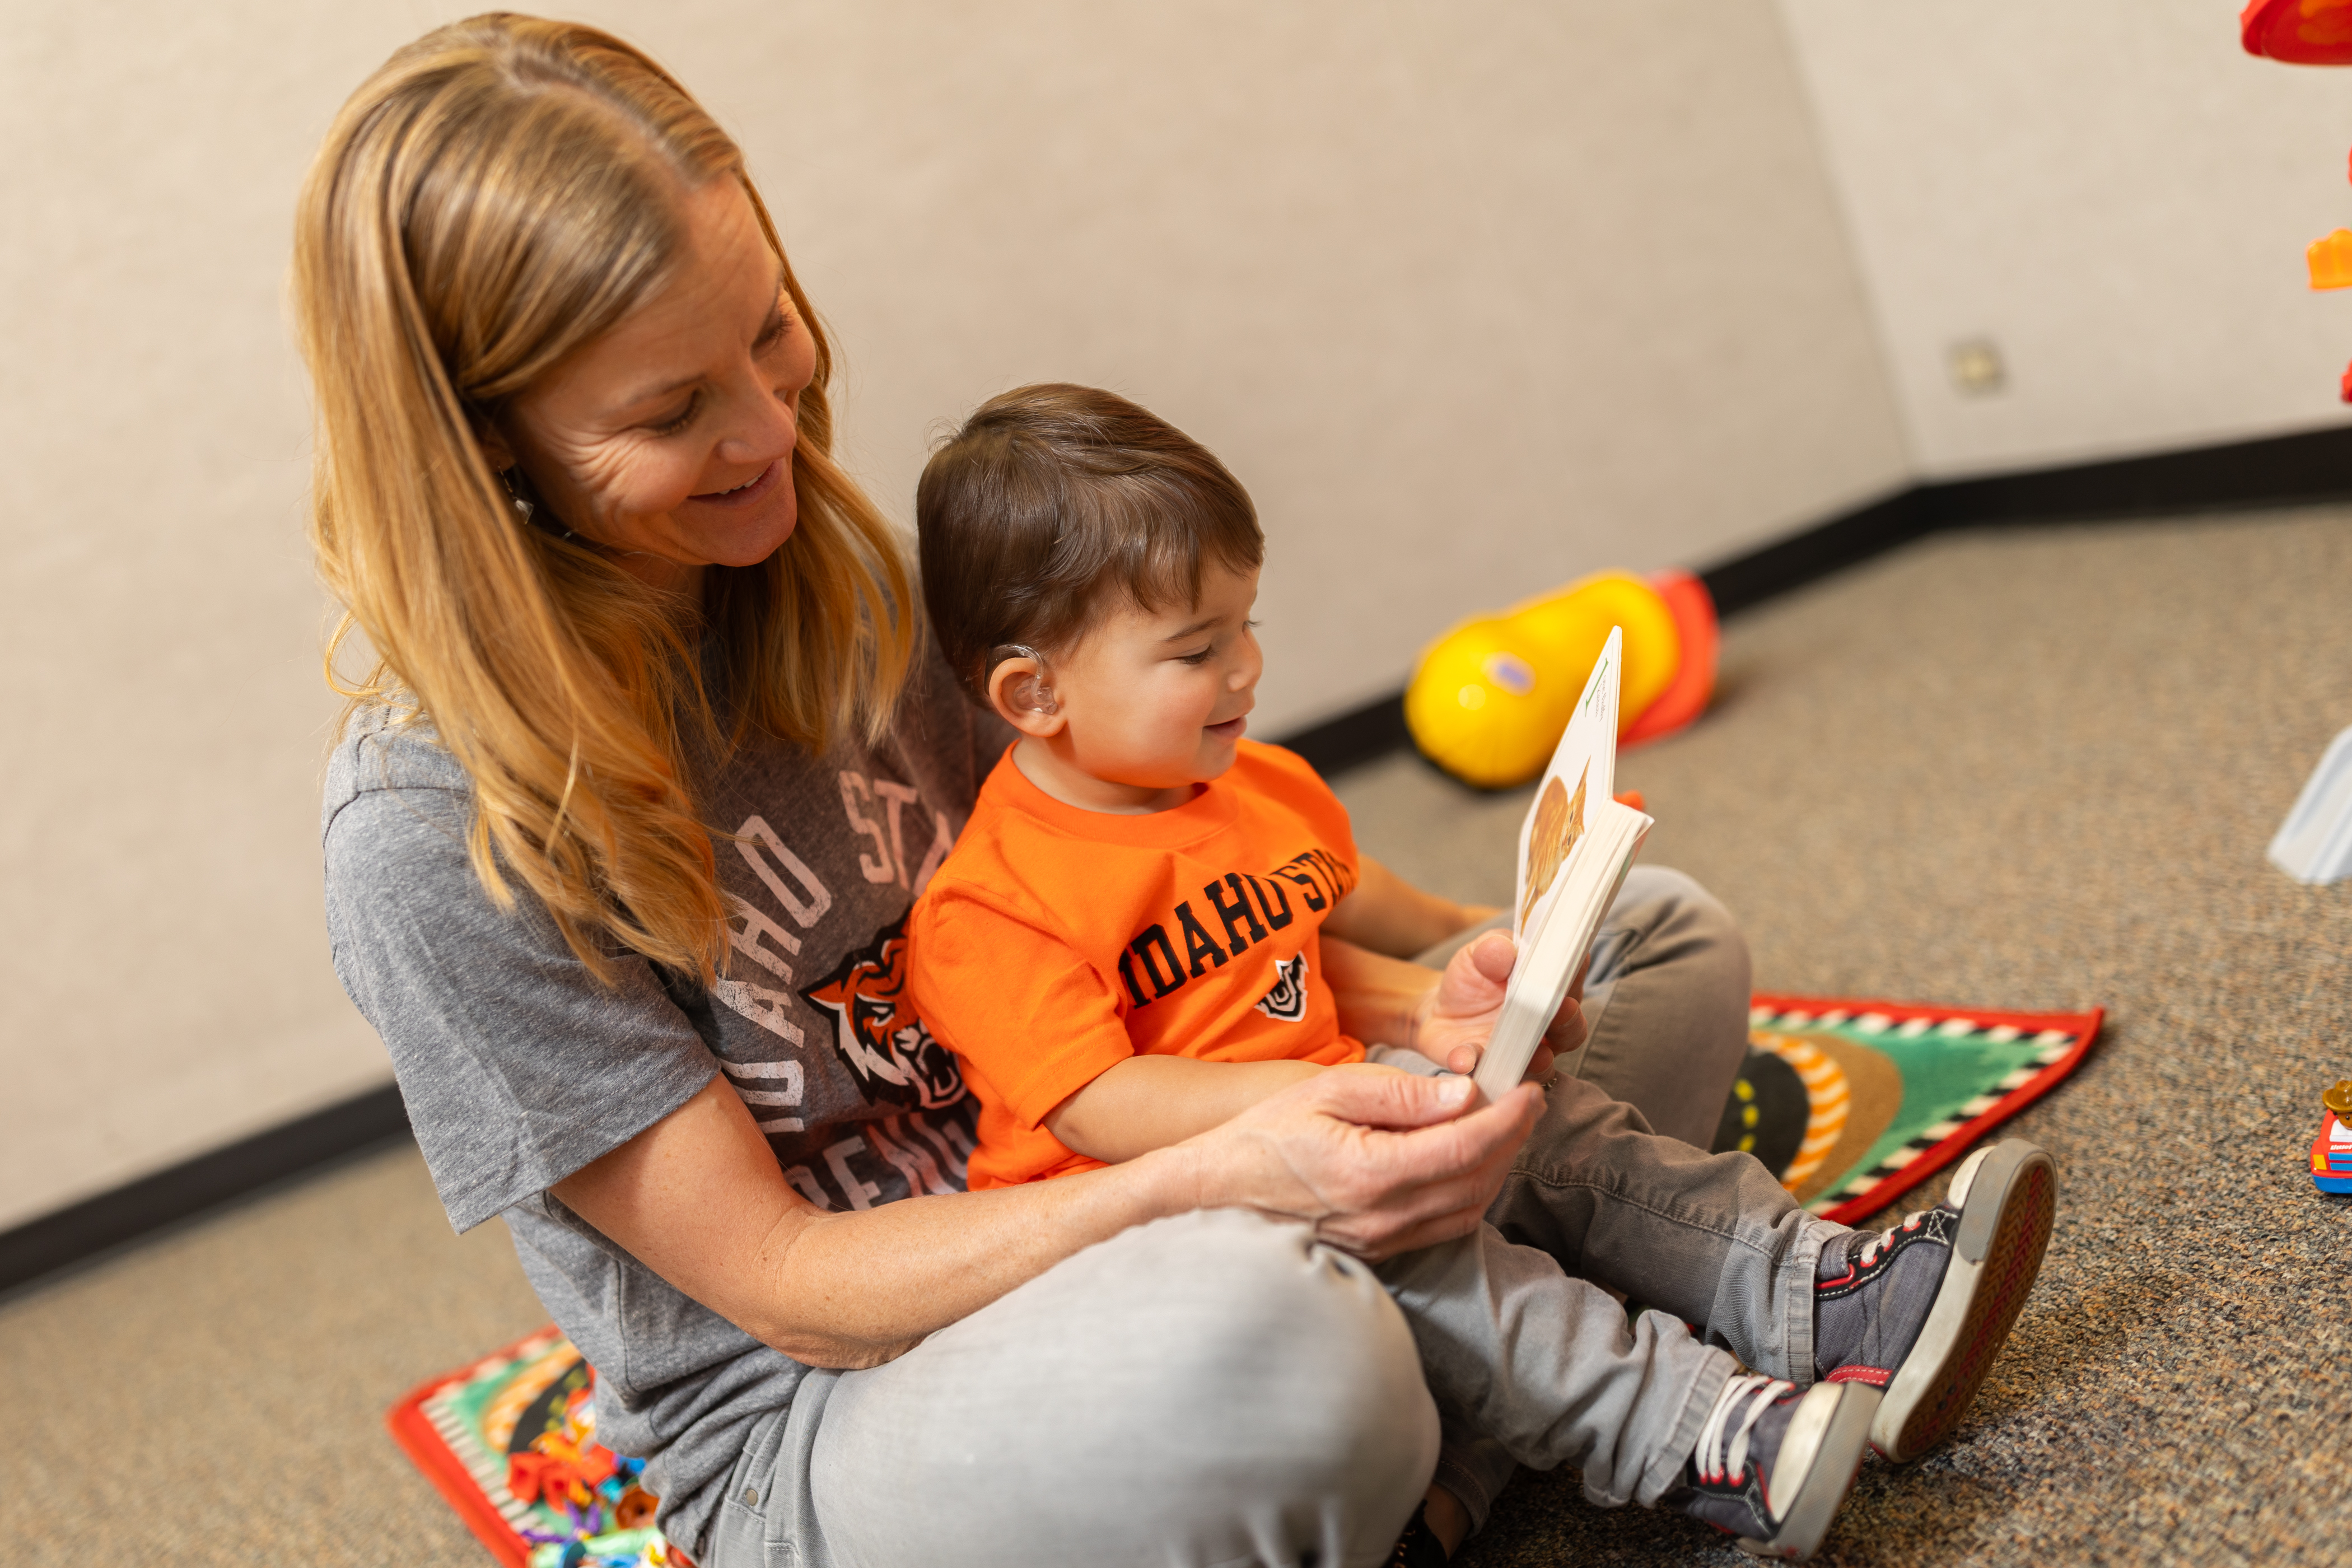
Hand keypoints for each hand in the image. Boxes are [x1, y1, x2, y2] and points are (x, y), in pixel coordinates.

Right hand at [1181, 1067, 1543, 1259]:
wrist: (1220, 1192)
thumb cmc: (1266, 1135)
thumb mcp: (1327, 1091)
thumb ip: (1399, 1093)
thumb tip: (1462, 1094)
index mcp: (1372, 1172)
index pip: (1465, 1146)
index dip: (1507, 1118)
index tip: (1529, 1091)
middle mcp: (1385, 1216)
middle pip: (1478, 1181)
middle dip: (1513, 1140)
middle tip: (1526, 1103)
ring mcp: (1384, 1240)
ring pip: (1470, 1209)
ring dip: (1497, 1168)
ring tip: (1504, 1129)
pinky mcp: (1381, 1249)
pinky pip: (1446, 1227)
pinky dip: (1472, 1194)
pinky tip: (1470, 1165)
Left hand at [1409, 931, 1587, 1079]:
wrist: (1439, 1011)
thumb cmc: (1472, 979)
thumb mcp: (1478, 955)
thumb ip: (1493, 949)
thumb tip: (1505, 952)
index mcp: (1551, 989)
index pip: (1575, 979)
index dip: (1577, 972)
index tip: (1573, 964)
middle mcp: (1547, 1026)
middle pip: (1572, 1028)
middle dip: (1568, 1020)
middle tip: (1560, 1008)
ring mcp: (1525, 1054)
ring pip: (1544, 1064)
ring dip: (1540, 1058)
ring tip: (1531, 1053)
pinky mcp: (1494, 1072)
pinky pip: (1491, 1076)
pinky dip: (1477, 1064)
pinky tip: (1465, 1057)